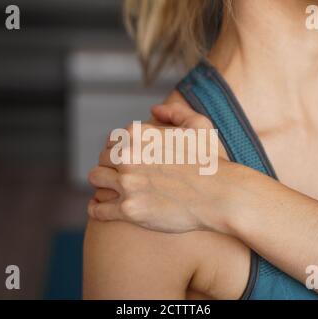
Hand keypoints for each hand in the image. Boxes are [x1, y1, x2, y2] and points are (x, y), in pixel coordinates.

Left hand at [87, 103, 235, 233]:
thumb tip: (154, 108)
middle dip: (110, 166)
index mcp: (140, 134)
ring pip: (96, 180)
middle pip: (103, 159)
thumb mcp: (200, 125)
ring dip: (102, 184)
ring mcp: (128, 183)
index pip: (112, 140)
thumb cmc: (212, 161)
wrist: (221, 195)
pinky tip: (100, 208)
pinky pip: (98, 209)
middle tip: (119, 176)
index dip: (117, 149)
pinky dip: (96, 208)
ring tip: (109, 190)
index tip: (123, 160)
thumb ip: (175, 111)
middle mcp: (129, 156)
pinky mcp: (130, 209)